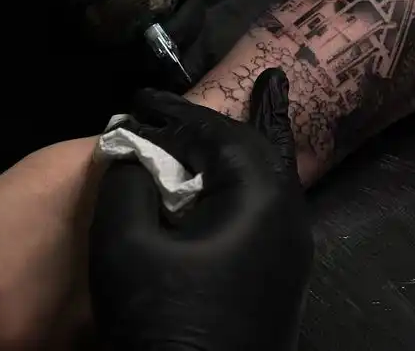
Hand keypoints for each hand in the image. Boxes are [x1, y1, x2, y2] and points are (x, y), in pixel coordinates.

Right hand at [89, 70, 312, 350]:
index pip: (216, 132)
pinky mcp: (278, 274)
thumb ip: (128, 179)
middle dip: (224, 120)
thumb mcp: (125, 241)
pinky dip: (252, 178)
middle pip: (257, 146)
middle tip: (191, 96)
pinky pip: (266, 205)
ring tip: (267, 95)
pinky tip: (240, 172)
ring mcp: (289, 249)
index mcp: (258, 197)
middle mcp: (287, 216)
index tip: (138, 99)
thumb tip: (135, 150)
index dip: (173, 112)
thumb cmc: (161, 318)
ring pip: (269, 174)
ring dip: (251, 142)